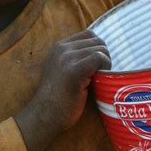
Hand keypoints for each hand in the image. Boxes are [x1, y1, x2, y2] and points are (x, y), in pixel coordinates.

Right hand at [15, 30, 110, 150]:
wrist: (45, 116)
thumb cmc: (58, 98)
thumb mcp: (62, 70)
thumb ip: (74, 58)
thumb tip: (99, 50)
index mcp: (59, 46)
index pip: (89, 34)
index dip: (97, 49)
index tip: (96, 65)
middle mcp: (62, 48)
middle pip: (97, 41)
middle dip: (104, 57)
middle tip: (99, 74)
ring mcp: (67, 58)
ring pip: (100, 49)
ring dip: (106, 64)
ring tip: (98, 79)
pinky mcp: (74, 70)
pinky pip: (99, 58)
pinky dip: (105, 67)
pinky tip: (99, 80)